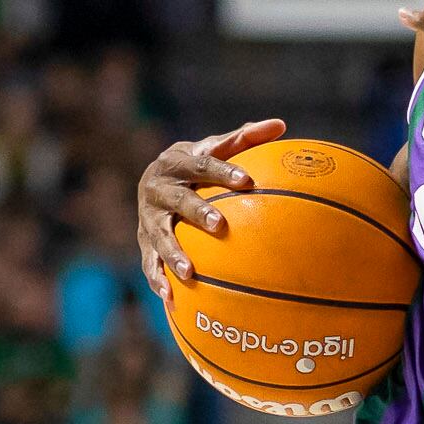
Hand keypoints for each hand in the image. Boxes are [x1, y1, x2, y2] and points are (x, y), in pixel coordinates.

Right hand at [138, 119, 278, 288]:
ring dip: (173, 254)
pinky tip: (170, 298)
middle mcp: (159, 188)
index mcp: (178, 162)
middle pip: (179, 201)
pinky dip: (157, 279)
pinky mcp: (143, 240)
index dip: (224, 172)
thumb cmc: (197, 165)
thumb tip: (280, 124)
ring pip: (159, 236)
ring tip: (190, 272)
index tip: (247, 181)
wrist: (153, 178)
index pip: (204, 165)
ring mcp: (148, 216)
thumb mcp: (216, 149)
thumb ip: (245, 139)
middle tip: (220, 225)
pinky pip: (148, 262)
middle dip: (198, 212)